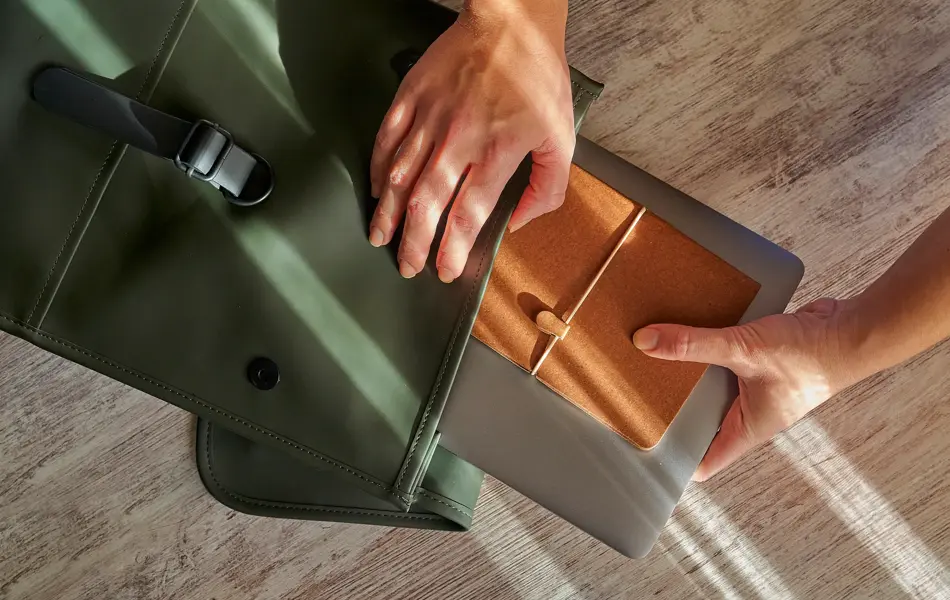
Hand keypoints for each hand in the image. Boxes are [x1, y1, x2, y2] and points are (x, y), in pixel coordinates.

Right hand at [369, 0, 574, 282]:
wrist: (511, 21)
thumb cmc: (538, 76)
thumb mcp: (562, 136)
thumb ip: (548, 187)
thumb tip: (520, 220)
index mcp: (497, 152)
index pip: (467, 214)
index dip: (452, 249)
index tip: (445, 270)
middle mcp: (459, 140)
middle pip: (426, 203)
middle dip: (414, 242)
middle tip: (408, 266)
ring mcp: (430, 117)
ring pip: (400, 176)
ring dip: (388, 213)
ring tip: (379, 237)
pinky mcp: (412, 96)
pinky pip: (388, 139)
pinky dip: (380, 169)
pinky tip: (378, 190)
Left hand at [632, 298, 861, 480]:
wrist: (853, 331)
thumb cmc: (810, 356)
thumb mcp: (744, 350)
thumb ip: (694, 345)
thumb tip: (646, 342)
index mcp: (748, 429)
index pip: (705, 461)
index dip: (676, 463)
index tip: (644, 454)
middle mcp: (752, 414)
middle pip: (704, 422)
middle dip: (675, 412)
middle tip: (635, 401)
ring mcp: (758, 390)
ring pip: (715, 389)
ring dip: (690, 377)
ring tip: (651, 365)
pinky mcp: (762, 364)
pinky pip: (728, 363)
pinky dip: (709, 353)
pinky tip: (686, 336)